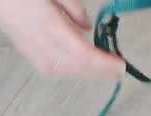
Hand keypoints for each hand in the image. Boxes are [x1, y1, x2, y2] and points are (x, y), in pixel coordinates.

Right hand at [0, 0, 124, 78]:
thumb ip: (74, 8)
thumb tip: (87, 27)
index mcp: (48, 26)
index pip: (83, 55)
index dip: (104, 64)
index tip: (122, 66)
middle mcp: (40, 45)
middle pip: (78, 68)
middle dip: (101, 72)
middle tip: (119, 70)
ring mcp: (32, 53)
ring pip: (68, 72)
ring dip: (88, 72)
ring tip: (105, 67)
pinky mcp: (28, 55)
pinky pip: (55, 69)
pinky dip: (74, 70)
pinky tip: (83, 65)